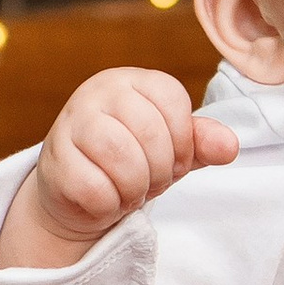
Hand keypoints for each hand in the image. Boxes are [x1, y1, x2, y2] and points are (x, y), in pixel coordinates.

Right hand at [0, 71, 239, 266]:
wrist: (77, 191)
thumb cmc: (131, 160)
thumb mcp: (172, 148)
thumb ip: (202, 142)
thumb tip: (229, 146)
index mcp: (131, 81)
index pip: (172, 101)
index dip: (184, 141)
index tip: (176, 160)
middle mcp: (97, 92)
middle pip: (150, 132)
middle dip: (161, 169)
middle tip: (152, 181)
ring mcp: (70, 123)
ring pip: (121, 158)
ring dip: (136, 186)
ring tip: (131, 190)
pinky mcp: (54, 160)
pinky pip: (94, 187)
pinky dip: (110, 203)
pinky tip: (106, 199)